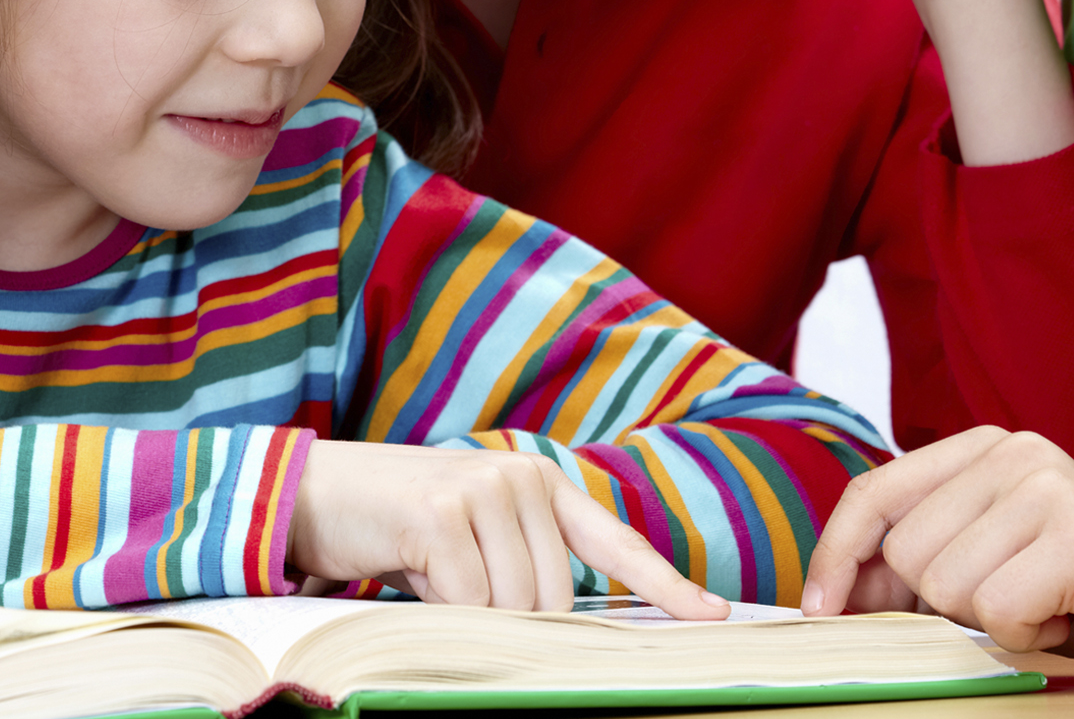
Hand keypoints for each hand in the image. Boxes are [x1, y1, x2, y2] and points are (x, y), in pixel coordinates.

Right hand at [288, 439, 730, 616]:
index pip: (615, 541)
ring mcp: (485, 490)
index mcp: (540, 484)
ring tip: (430, 574)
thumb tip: (565, 634)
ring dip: (471, 617)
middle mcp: (523, 477)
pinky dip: (441, 612)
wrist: (318, 492)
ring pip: (515, 607)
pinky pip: (468, 603)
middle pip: (556, 602)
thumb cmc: (401, 527)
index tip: (717, 617)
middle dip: (511, 622)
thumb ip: (524, 569)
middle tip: (455, 593)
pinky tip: (411, 572)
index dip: (666, 584)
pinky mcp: (444, 514)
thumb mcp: (474, 541)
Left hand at [801, 428, 1073, 676]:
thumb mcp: (986, 557)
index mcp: (982, 447)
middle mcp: (1014, 453)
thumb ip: (915, 563)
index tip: (819, 606)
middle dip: (943, 603)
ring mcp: (1048, 489)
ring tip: (1041, 605)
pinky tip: (1064, 618)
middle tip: (1006, 600)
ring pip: (945, 585)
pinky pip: (997, 610)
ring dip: (989, 621)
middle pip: (906, 551)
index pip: (876, 490)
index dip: (837, 550)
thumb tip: (837, 589)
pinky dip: (1025, 635)